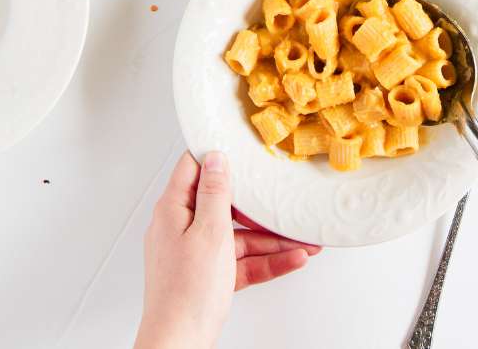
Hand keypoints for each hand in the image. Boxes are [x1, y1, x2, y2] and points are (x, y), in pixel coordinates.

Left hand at [135, 151, 321, 348]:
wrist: (180, 343)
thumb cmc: (186, 292)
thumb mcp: (210, 232)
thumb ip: (214, 193)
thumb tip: (215, 159)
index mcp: (173, 210)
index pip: (192, 168)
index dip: (215, 155)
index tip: (239, 147)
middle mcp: (181, 228)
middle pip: (225, 206)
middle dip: (259, 207)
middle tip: (282, 199)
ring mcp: (196, 254)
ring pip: (240, 237)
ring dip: (272, 240)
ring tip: (304, 240)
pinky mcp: (209, 276)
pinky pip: (242, 261)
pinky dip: (266, 261)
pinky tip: (294, 259)